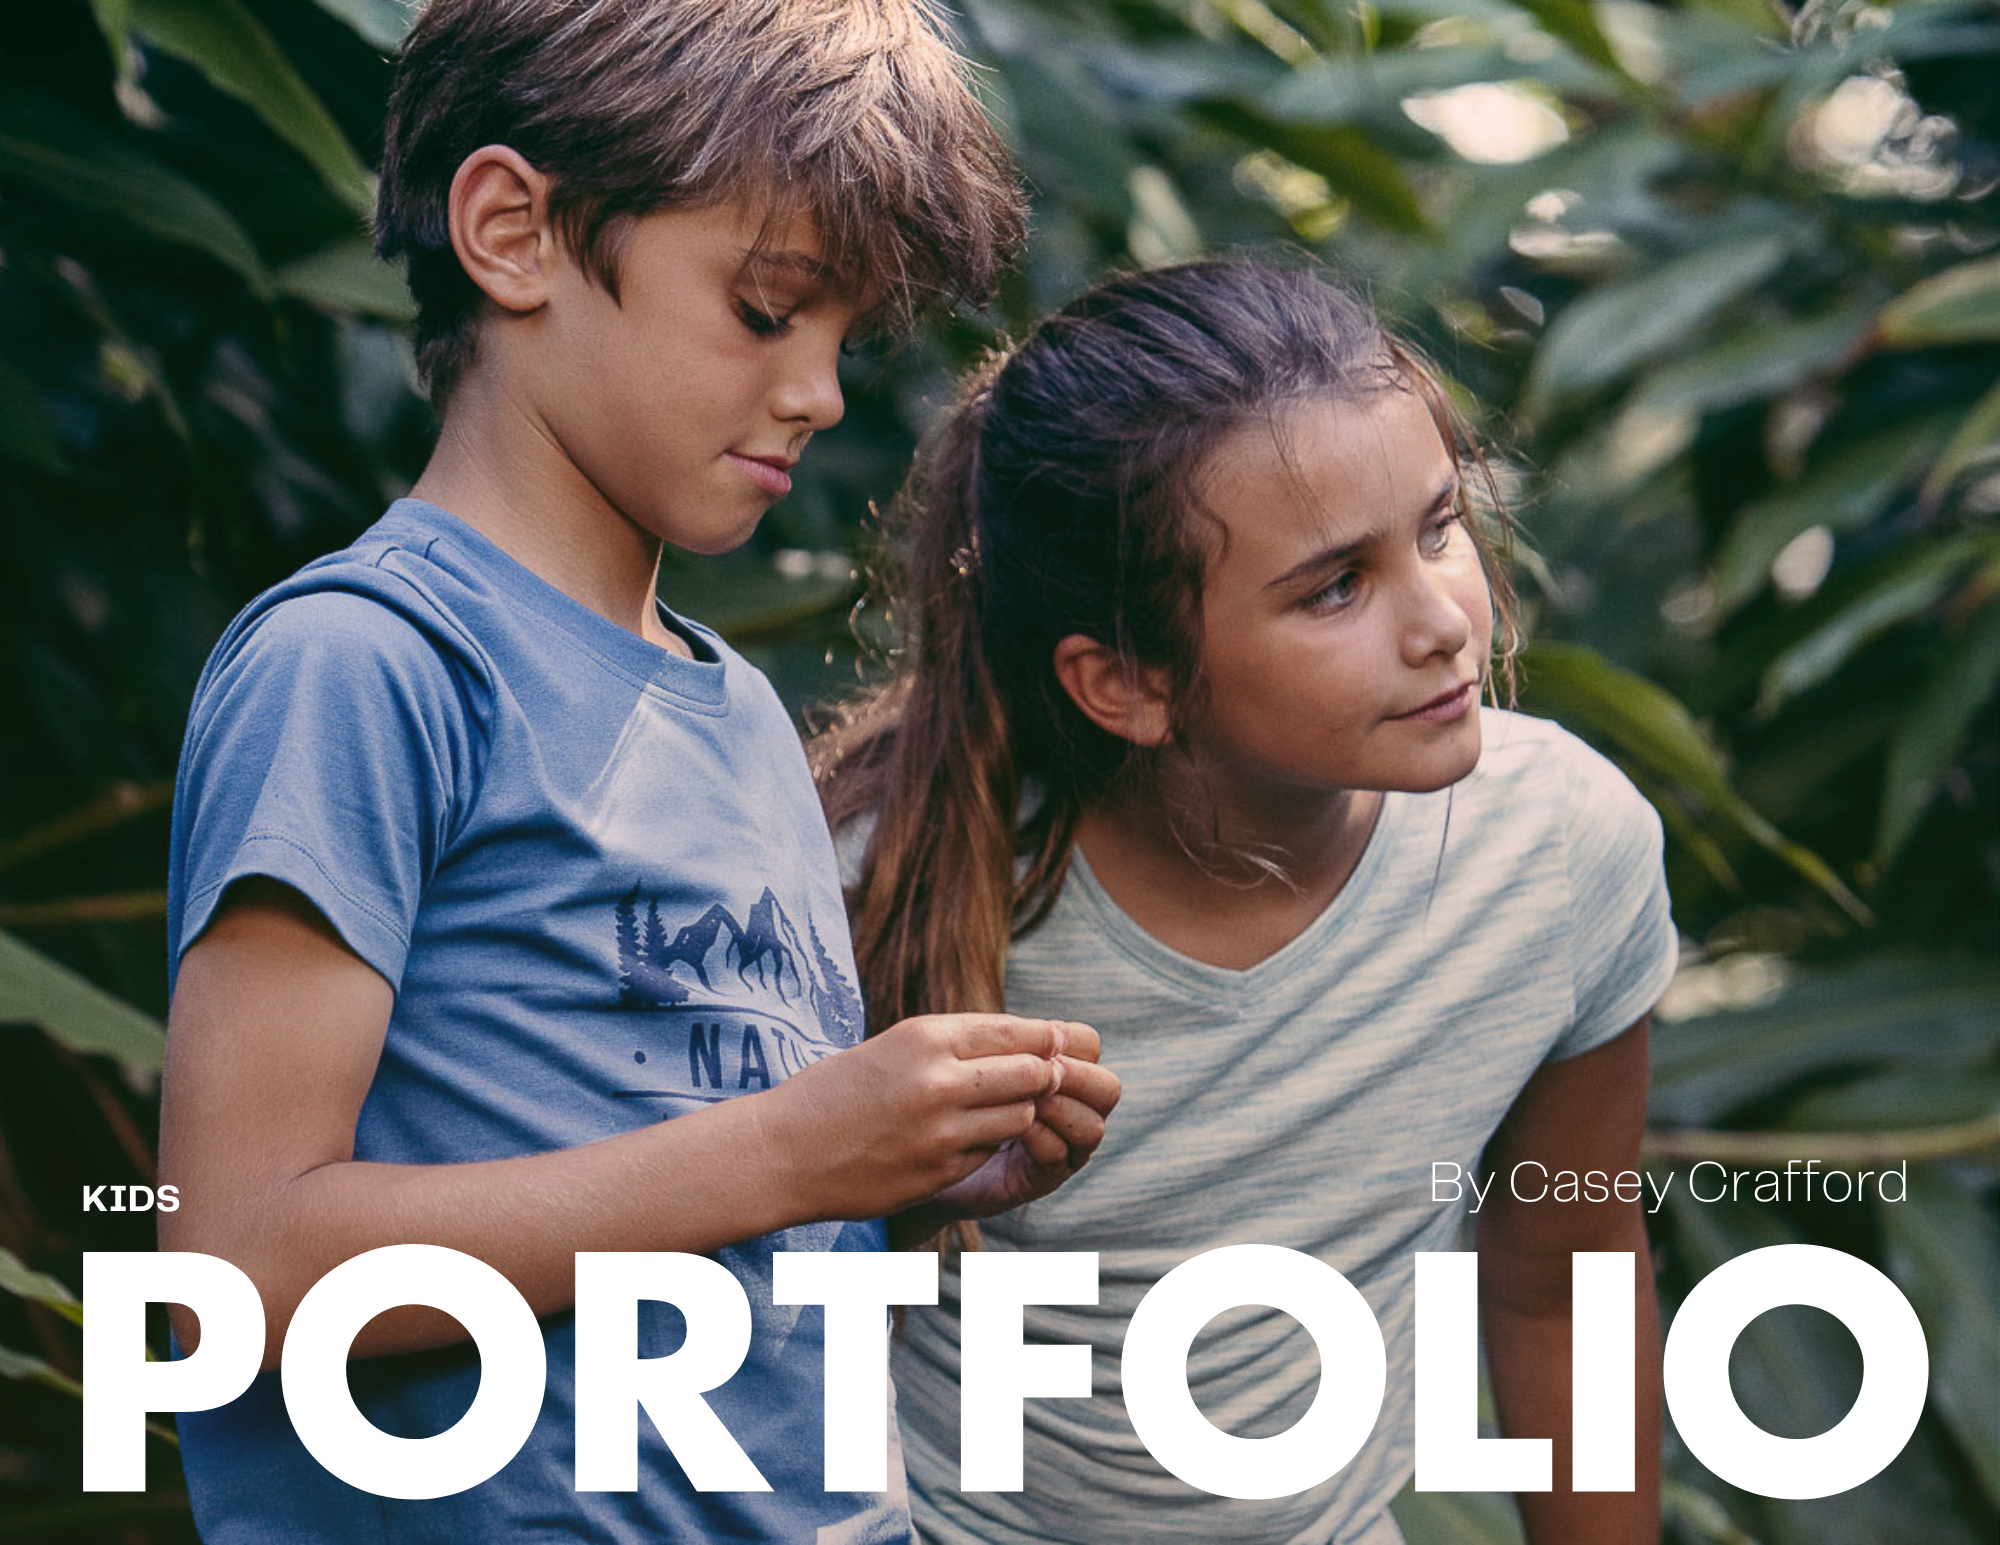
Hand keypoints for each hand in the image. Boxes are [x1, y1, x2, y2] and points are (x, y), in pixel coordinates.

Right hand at [754, 1014, 1073, 1221]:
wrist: (784, 1151)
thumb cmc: (837, 1091)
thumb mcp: (893, 1046)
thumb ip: (953, 1044)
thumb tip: (1025, 1042)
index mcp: (926, 1036)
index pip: (1017, 1031)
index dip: (1047, 1039)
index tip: (1058, 1045)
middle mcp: (939, 1079)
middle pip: (1032, 1073)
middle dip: (1043, 1078)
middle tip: (1043, 1082)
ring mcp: (941, 1130)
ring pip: (1021, 1117)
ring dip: (1018, 1114)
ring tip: (996, 1112)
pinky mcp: (939, 1171)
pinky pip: (989, 1153)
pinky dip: (986, 1146)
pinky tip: (960, 1141)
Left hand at [913, 1021, 1119, 1224]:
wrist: (925, 1149)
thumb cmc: (948, 1095)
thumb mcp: (974, 1061)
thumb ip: (1004, 1044)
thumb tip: (1031, 1027)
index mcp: (1060, 1072)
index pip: (1090, 1047)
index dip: (1072, 1041)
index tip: (1040, 1041)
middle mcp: (1072, 1109)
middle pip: (1108, 1089)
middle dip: (1078, 1077)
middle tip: (1045, 1072)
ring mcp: (1063, 1147)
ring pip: (1091, 1126)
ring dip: (1059, 1107)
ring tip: (1023, 1099)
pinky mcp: (1042, 1177)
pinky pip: (1059, 1155)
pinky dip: (1038, 1137)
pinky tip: (1008, 1126)